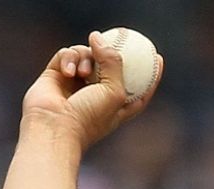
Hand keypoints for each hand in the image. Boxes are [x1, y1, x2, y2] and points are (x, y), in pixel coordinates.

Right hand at [21, 31, 163, 149]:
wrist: (54, 126)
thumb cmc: (89, 116)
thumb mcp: (114, 91)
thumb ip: (113, 62)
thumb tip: (98, 37)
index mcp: (118, 105)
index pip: (139, 88)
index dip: (150, 75)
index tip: (159, 59)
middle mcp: (97, 94)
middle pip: (111, 66)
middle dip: (114, 55)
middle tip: (118, 39)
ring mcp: (76, 83)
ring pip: (88, 55)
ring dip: (87, 58)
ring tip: (84, 73)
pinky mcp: (57, 75)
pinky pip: (67, 55)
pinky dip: (69, 59)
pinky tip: (69, 72)